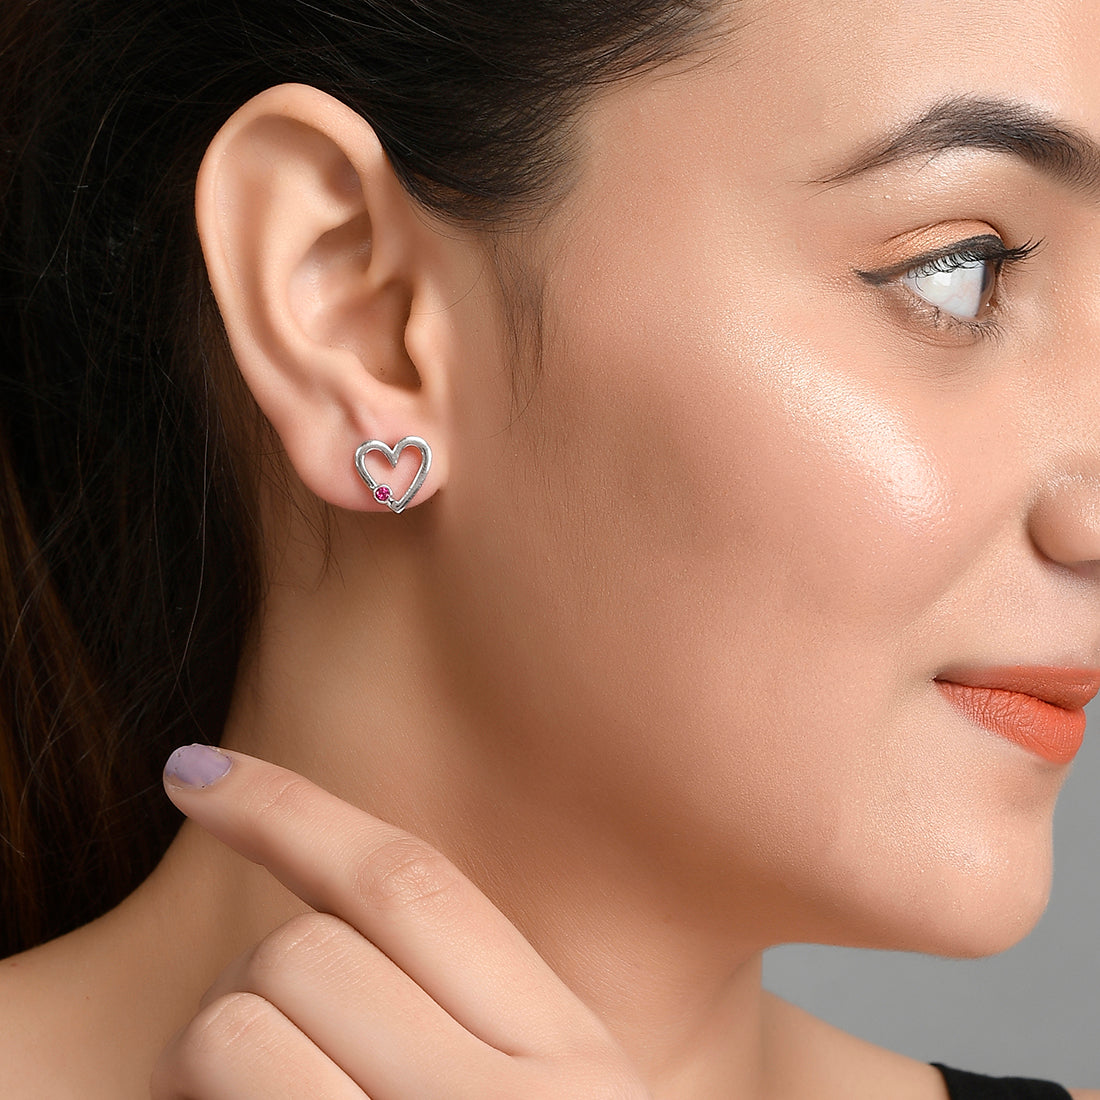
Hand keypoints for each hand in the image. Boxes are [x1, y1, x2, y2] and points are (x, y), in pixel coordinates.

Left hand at [150, 746, 649, 1099]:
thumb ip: (472, 1024)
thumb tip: (315, 929)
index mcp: (575, 1054)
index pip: (412, 882)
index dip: (290, 809)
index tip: (195, 772)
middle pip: (306, 946)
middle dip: (248, 986)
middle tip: (249, 1057)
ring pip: (234, 1023)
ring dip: (201, 1061)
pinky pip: (211, 1099)